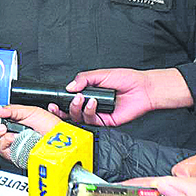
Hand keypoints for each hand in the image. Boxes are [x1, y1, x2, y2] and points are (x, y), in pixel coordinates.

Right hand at [0, 105, 61, 161]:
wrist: (63, 139)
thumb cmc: (52, 128)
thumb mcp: (29, 111)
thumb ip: (9, 110)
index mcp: (7, 130)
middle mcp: (6, 142)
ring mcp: (9, 151)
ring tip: (3, 130)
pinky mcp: (15, 158)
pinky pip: (1, 150)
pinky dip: (4, 142)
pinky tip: (11, 137)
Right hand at [58, 68, 191, 125]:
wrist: (143, 88)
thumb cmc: (126, 79)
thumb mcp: (101, 74)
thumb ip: (83, 79)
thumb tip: (69, 87)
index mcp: (87, 94)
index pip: (69, 101)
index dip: (59, 103)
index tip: (52, 102)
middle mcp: (90, 105)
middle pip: (70, 112)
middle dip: (61, 109)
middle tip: (57, 105)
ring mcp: (97, 114)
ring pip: (78, 118)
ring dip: (76, 109)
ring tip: (80, 99)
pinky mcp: (106, 121)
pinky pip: (92, 121)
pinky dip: (89, 112)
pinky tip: (92, 103)